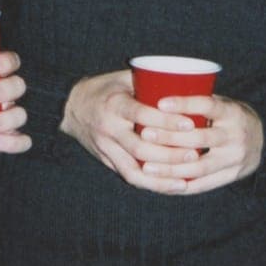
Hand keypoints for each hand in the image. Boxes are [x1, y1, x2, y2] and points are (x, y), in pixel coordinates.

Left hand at [0, 51, 30, 157]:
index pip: (11, 63)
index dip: (5, 63)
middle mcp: (8, 96)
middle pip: (18, 86)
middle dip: (0, 91)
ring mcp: (11, 118)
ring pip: (20, 115)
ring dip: (1, 120)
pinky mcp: (12, 140)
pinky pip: (23, 141)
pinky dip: (11, 142)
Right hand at [61, 71, 263, 195]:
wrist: (70, 107)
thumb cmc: (106, 88)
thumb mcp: (125, 78)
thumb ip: (150, 81)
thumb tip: (189, 80)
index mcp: (115, 104)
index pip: (141, 114)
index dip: (166, 121)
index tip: (190, 123)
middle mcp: (108, 128)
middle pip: (140, 147)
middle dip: (168, 153)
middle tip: (194, 154)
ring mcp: (106, 147)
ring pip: (134, 168)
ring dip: (162, 175)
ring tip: (187, 176)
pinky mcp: (107, 160)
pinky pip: (130, 176)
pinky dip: (152, 184)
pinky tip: (173, 186)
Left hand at [135, 94, 264, 194]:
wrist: (260, 142)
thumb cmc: (230, 118)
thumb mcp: (222, 105)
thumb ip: (199, 104)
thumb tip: (160, 92)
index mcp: (233, 113)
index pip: (208, 105)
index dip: (184, 104)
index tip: (160, 103)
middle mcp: (236, 136)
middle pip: (199, 138)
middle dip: (169, 138)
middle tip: (145, 134)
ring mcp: (235, 159)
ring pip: (198, 167)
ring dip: (169, 167)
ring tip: (146, 165)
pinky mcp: (231, 176)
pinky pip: (202, 185)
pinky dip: (180, 184)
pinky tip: (160, 182)